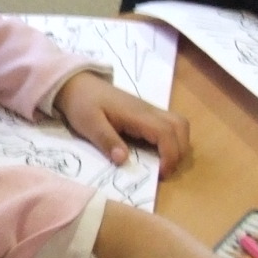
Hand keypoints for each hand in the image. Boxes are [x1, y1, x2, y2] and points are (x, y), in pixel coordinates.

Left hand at [55, 72, 189, 175]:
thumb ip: (107, 141)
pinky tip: (155, 153)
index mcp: (137, 114)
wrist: (76, 83)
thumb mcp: (89, 124)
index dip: (170, 155)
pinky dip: (170, 140)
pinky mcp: (145, 113)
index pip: (166, 132)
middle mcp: (148, 110)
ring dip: (178, 144)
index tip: (161, 174)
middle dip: (179, 151)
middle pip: (180, 126)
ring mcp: (148, 110)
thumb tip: (123, 160)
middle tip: (164, 171)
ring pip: (178, 124)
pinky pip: (168, 124)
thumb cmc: (82, 103)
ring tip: (163, 163)